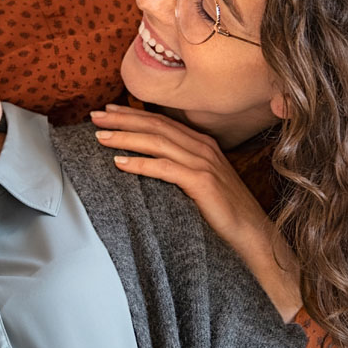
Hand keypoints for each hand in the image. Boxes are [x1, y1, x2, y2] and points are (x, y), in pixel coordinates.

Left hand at [91, 105, 301, 319]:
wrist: (253, 235)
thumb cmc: (224, 213)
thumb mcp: (201, 183)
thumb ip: (179, 168)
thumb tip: (147, 164)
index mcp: (201, 144)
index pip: (161, 121)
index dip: (133, 114)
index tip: (108, 111)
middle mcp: (202, 148)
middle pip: (155, 125)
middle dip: (122, 119)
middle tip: (94, 117)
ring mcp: (204, 163)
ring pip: (157, 141)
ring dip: (125, 137)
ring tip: (100, 137)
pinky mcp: (203, 182)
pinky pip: (164, 168)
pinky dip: (140, 164)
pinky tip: (119, 163)